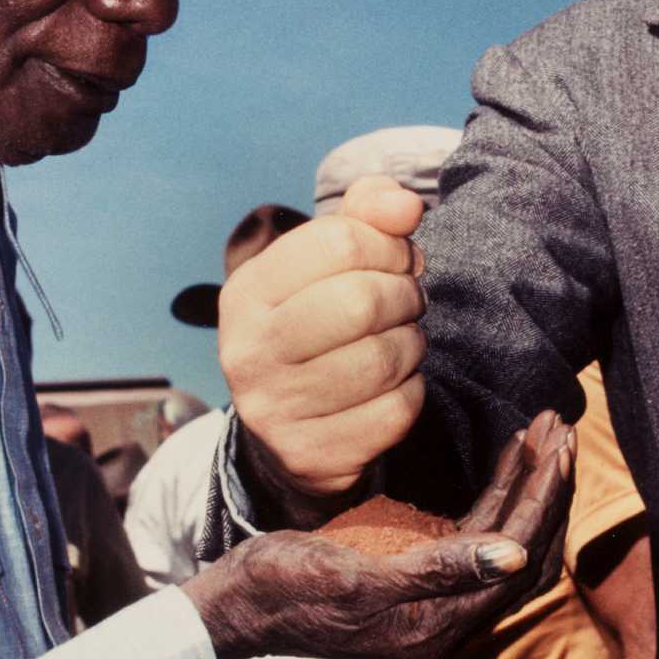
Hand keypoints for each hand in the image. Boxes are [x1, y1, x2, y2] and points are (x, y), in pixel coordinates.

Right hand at [183, 413, 573, 658]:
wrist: (240, 603)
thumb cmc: (286, 588)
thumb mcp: (357, 577)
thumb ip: (436, 570)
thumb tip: (511, 555)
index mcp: (440, 627)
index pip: (516, 559)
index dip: (543, 501)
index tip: (558, 445)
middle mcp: (449, 618)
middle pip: (523, 550)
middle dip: (546, 488)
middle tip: (561, 426)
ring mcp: (437, 597)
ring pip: (505, 538)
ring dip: (527, 485)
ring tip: (546, 430)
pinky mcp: (420, 574)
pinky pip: (476, 533)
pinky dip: (498, 493)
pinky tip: (510, 457)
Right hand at [220, 176, 430, 498]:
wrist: (287, 431)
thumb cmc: (317, 327)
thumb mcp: (323, 266)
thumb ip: (364, 217)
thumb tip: (405, 204)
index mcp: (247, 292)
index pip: (340, 241)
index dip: (388, 245)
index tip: (395, 262)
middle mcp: (248, 351)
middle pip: (363, 301)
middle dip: (405, 296)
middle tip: (406, 303)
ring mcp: (275, 408)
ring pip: (385, 357)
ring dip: (412, 344)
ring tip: (400, 342)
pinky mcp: (312, 454)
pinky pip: (397, 410)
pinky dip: (411, 391)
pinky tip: (393, 385)